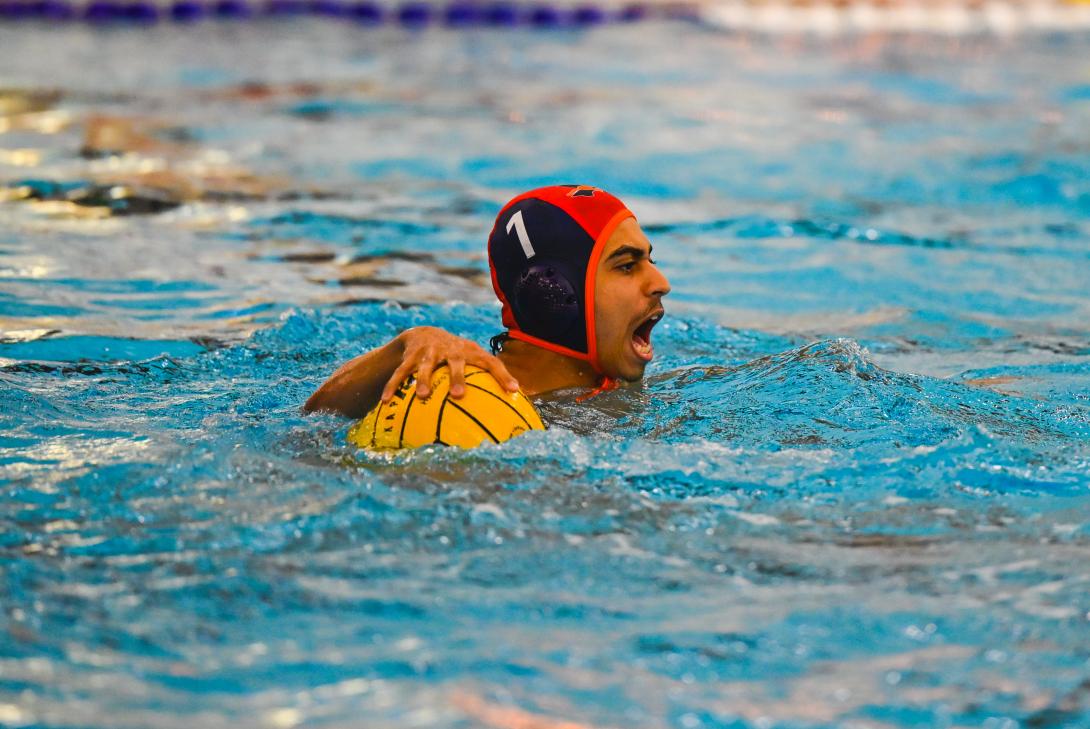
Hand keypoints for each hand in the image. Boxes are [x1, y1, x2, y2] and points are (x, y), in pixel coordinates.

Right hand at [380, 326, 518, 401]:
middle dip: (456, 378)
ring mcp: (429, 353)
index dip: (503, 375)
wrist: (424, 334)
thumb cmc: (457, 354)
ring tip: (421, 396)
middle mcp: (450, 350)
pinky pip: (400, 373)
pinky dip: (393, 386)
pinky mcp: (410, 357)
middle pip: (455, 363)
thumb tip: (518, 398)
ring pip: (425, 367)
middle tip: (458, 395)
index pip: (491, 362)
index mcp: (470, 352)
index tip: (514, 391)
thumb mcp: (473, 359)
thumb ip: (492, 376)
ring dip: (422, 380)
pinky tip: (386, 400)